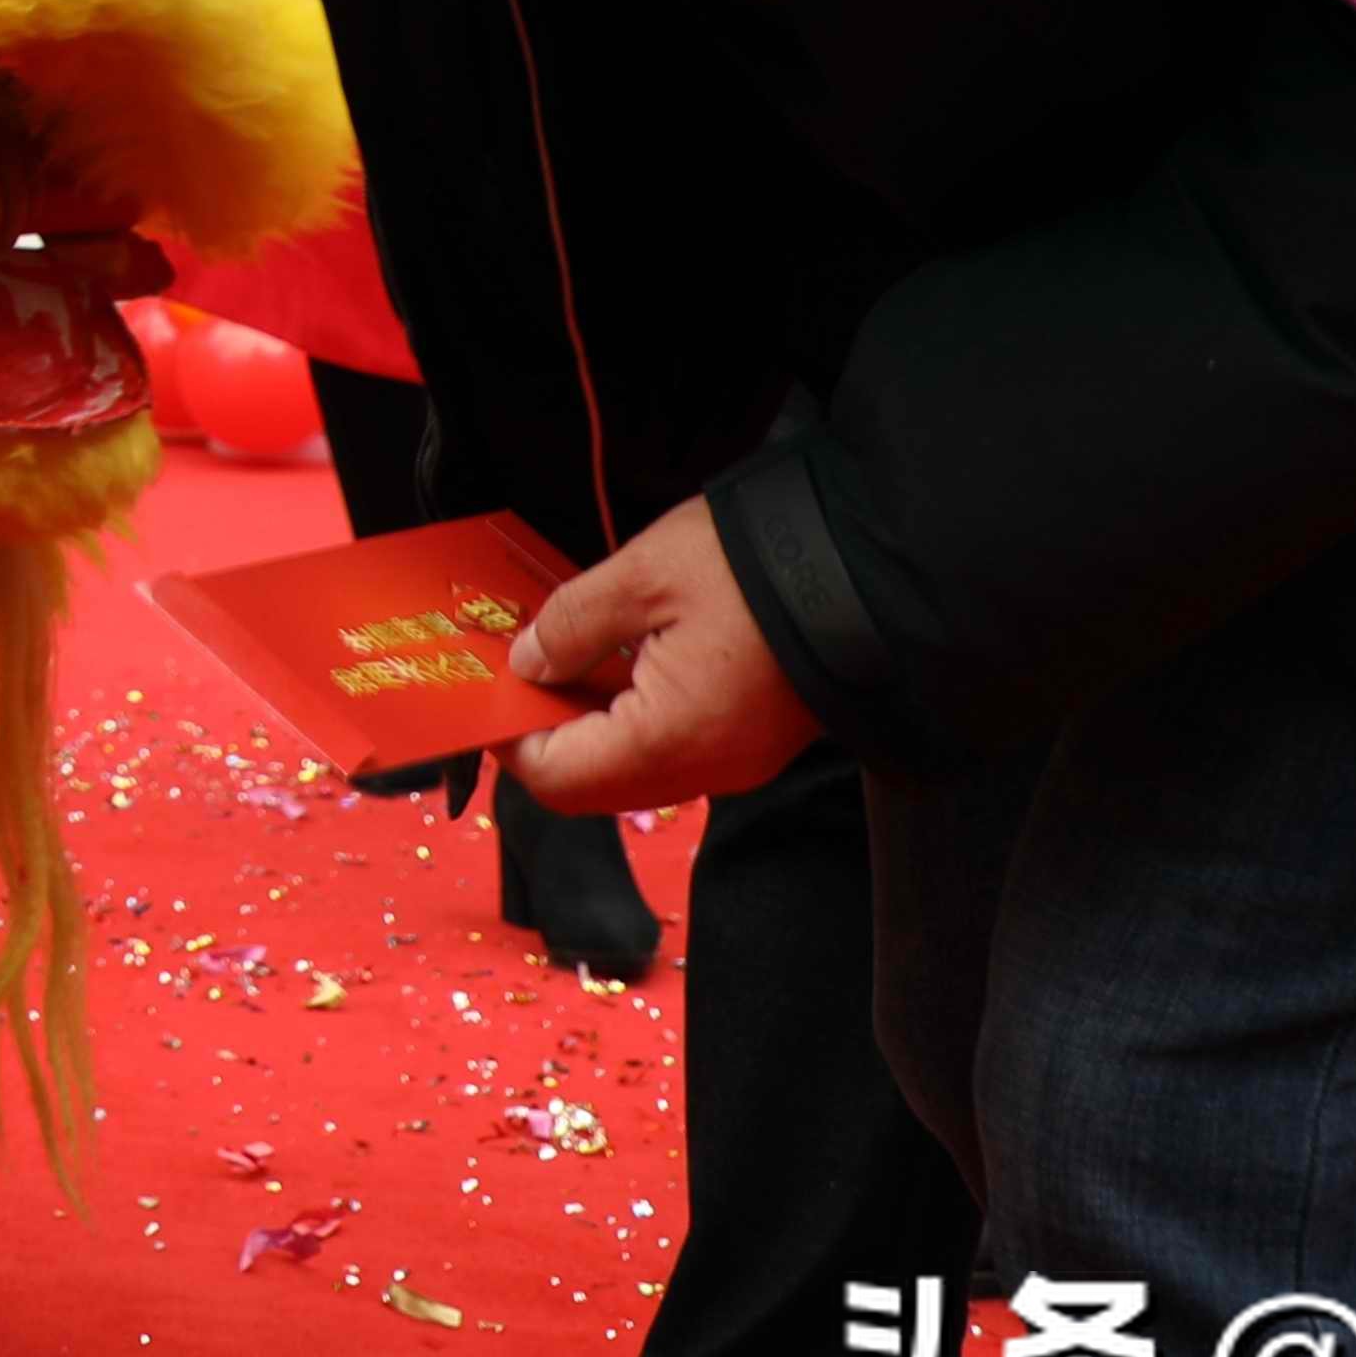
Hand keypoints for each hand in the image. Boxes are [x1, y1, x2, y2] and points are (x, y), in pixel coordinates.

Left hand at [504, 497, 816, 814]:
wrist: (873, 571)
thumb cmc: (759, 571)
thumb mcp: (644, 577)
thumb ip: (573, 624)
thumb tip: (528, 663)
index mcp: (667, 742)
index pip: (555, 779)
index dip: (506, 741)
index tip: (482, 694)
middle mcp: (702, 771)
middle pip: (591, 785)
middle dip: (543, 733)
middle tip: (517, 670)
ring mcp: (734, 762)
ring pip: (632, 769)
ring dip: (587, 723)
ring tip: (562, 654)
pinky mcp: (754, 742)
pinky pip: (672, 748)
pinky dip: (631, 716)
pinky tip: (619, 659)